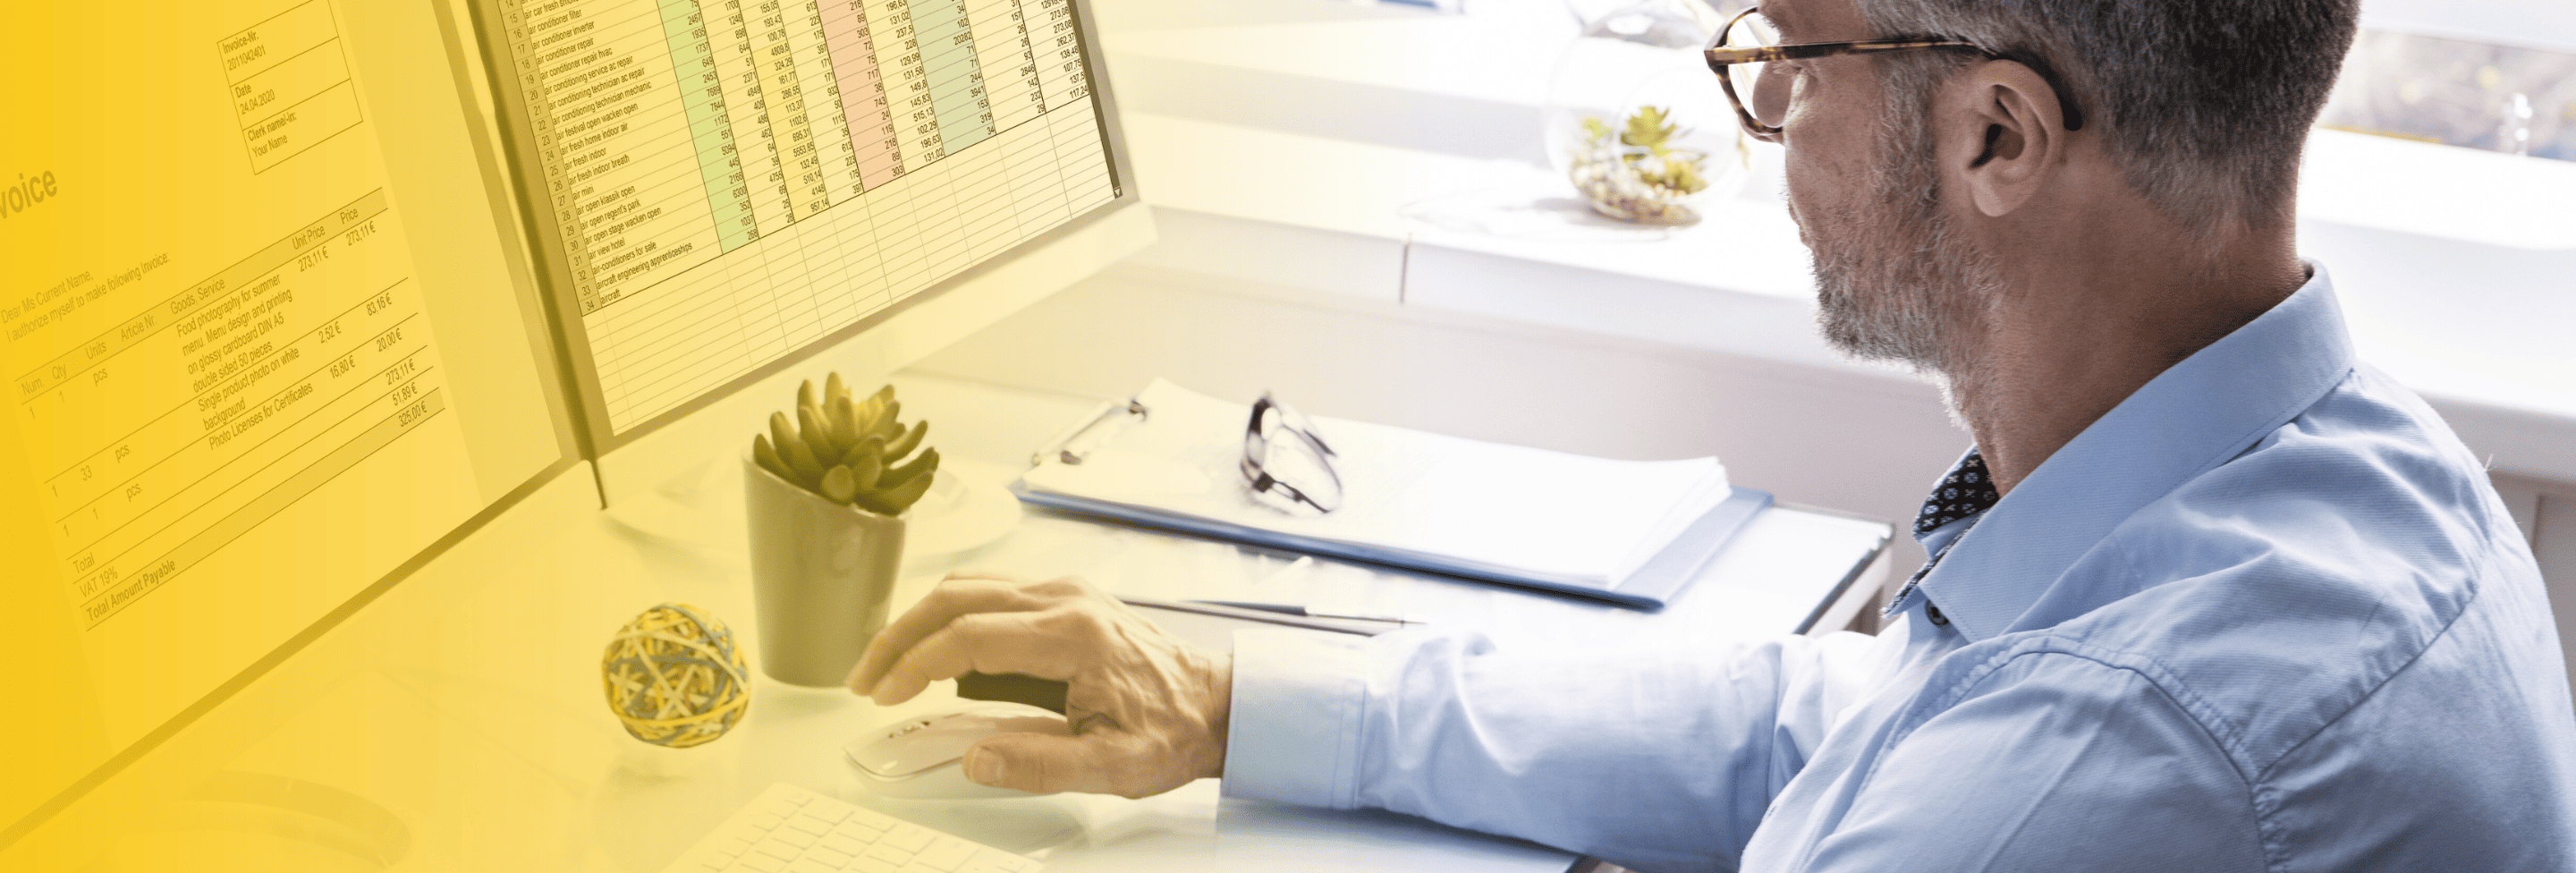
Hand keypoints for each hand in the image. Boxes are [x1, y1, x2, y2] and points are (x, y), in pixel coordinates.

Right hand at [847, 572, 1232, 797]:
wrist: (1217, 703)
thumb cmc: (1171, 731)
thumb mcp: (1115, 767)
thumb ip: (1041, 765)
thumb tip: (975, 759)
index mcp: (1076, 636)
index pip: (972, 636)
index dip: (917, 664)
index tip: (884, 694)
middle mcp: (1066, 600)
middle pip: (958, 599)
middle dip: (899, 637)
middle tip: (864, 679)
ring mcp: (1064, 593)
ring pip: (970, 588)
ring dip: (919, 623)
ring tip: (886, 667)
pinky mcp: (1064, 598)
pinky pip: (991, 593)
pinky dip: (948, 617)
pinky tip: (931, 648)